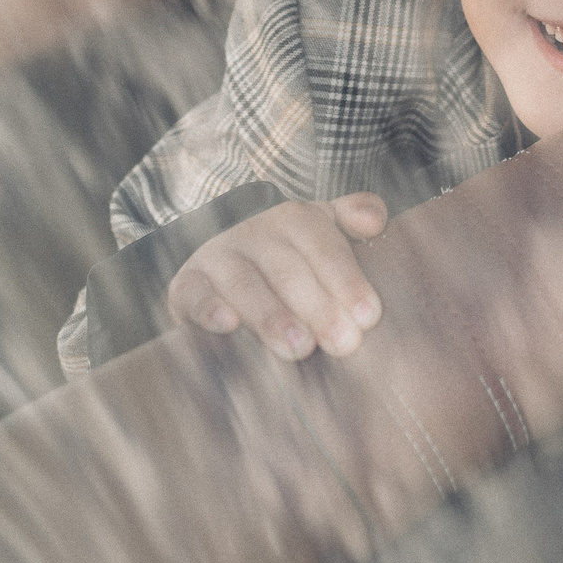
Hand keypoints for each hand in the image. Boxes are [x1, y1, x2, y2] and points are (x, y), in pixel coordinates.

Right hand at [167, 193, 387, 359]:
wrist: (221, 262)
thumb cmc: (289, 254)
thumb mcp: (323, 227)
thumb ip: (356, 215)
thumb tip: (375, 221)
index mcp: (294, 219)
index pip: (324, 247)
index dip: (347, 280)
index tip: (368, 317)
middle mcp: (255, 233)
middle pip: (289, 269)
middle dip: (319, 308)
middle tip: (343, 343)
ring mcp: (217, 257)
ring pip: (245, 284)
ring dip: (272, 316)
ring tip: (299, 348)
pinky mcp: (186, 285)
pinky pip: (194, 294)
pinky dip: (209, 308)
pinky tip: (228, 326)